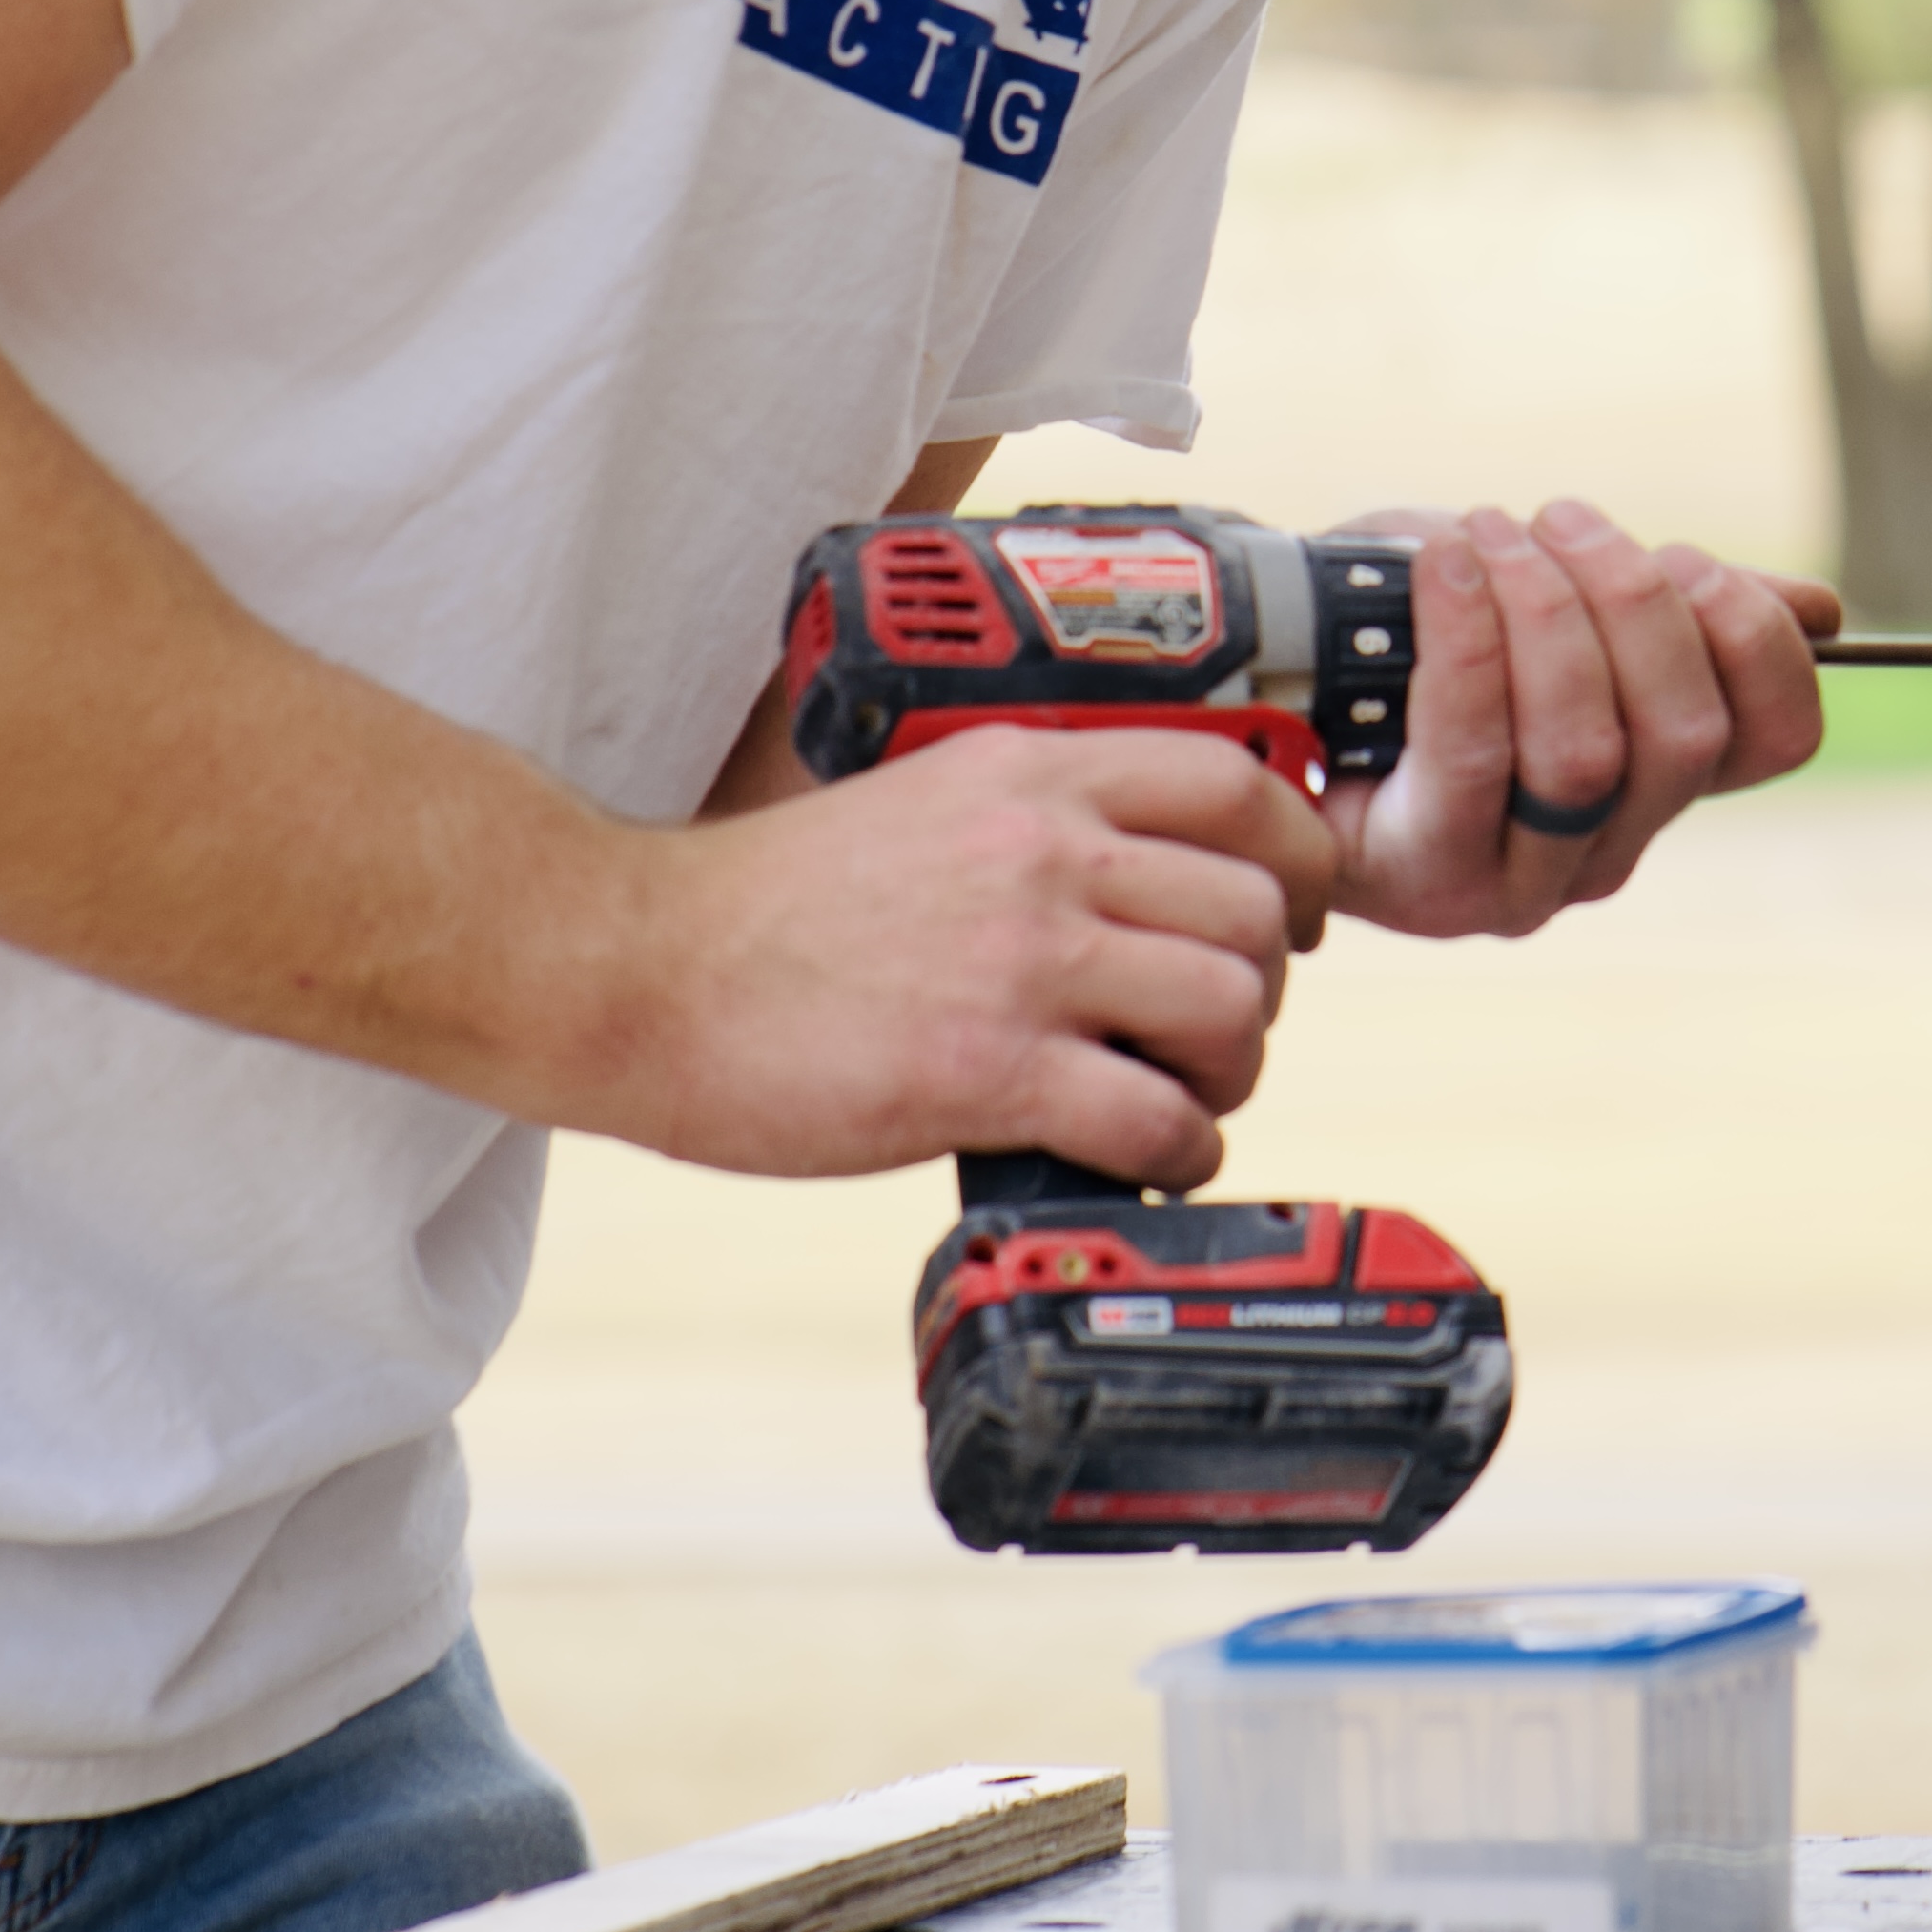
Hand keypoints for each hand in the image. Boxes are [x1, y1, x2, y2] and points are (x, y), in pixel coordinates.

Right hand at [587, 729, 1329, 1184]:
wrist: (636, 968)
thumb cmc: (761, 908)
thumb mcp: (918, 806)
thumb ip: (1028, 824)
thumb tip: (1126, 882)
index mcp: (1029, 775)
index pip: (1239, 784)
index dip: (1295, 858)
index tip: (1288, 910)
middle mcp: (1045, 852)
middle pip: (1255, 907)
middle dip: (1263, 984)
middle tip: (1217, 1029)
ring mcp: (1023, 959)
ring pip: (1229, 1009)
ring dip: (1228, 1071)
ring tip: (1180, 1096)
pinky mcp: (990, 1069)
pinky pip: (1158, 1117)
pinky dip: (1177, 1150)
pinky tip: (1142, 1156)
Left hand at [1326, 500, 1833, 938]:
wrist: (1262, 680)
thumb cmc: (1416, 635)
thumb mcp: (1553, 595)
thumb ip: (1677, 606)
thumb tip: (1820, 609)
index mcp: (1660, 781)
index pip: (1779, 736)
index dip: (1756, 636)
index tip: (1685, 557)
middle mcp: (1606, 850)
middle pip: (1682, 732)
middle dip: (1632, 602)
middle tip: (1560, 520)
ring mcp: (1520, 880)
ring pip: (1587, 752)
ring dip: (1546, 614)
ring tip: (1486, 536)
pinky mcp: (1427, 875)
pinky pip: (1479, 754)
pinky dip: (1472, 642)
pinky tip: (1447, 568)